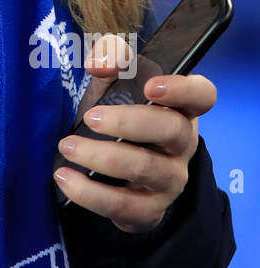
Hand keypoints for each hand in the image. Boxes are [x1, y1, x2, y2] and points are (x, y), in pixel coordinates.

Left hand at [53, 34, 216, 232]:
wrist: (113, 172)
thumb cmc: (119, 116)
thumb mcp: (113, 82)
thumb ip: (110, 58)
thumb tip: (100, 62)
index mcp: (180, 108)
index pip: (203, 95)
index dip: (183, 90)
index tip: (150, 86)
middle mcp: (183, 144)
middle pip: (171, 130)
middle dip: (127, 122)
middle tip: (90, 118)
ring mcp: (170, 180)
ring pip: (144, 168)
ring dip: (100, 156)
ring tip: (66, 146)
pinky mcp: (150, 209)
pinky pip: (124, 206)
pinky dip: (90, 193)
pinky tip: (64, 178)